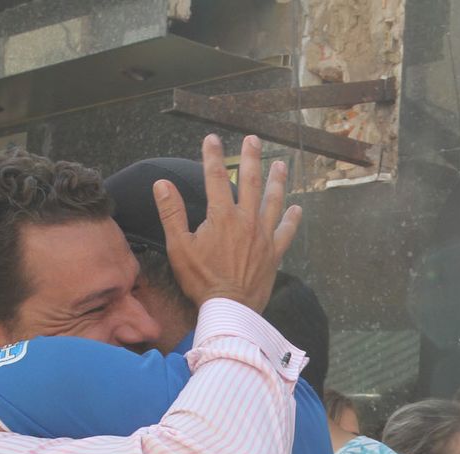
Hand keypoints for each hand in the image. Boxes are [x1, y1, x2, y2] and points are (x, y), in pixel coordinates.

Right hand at [155, 134, 300, 311]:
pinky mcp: (274, 253)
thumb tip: (162, 184)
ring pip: (273, 201)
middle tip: (253, 139)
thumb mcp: (179, 246)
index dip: (213, 156)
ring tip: (281, 164)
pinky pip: (286, 231)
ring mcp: (264, 236)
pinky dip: (292, 219)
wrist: (230, 308)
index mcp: (222, 216)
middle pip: (251, 182)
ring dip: (277, 181)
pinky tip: (297, 208)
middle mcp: (246, 221)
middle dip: (251, 158)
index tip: (212, 138)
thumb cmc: (201, 280)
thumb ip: (172, 213)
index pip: (216, 177)